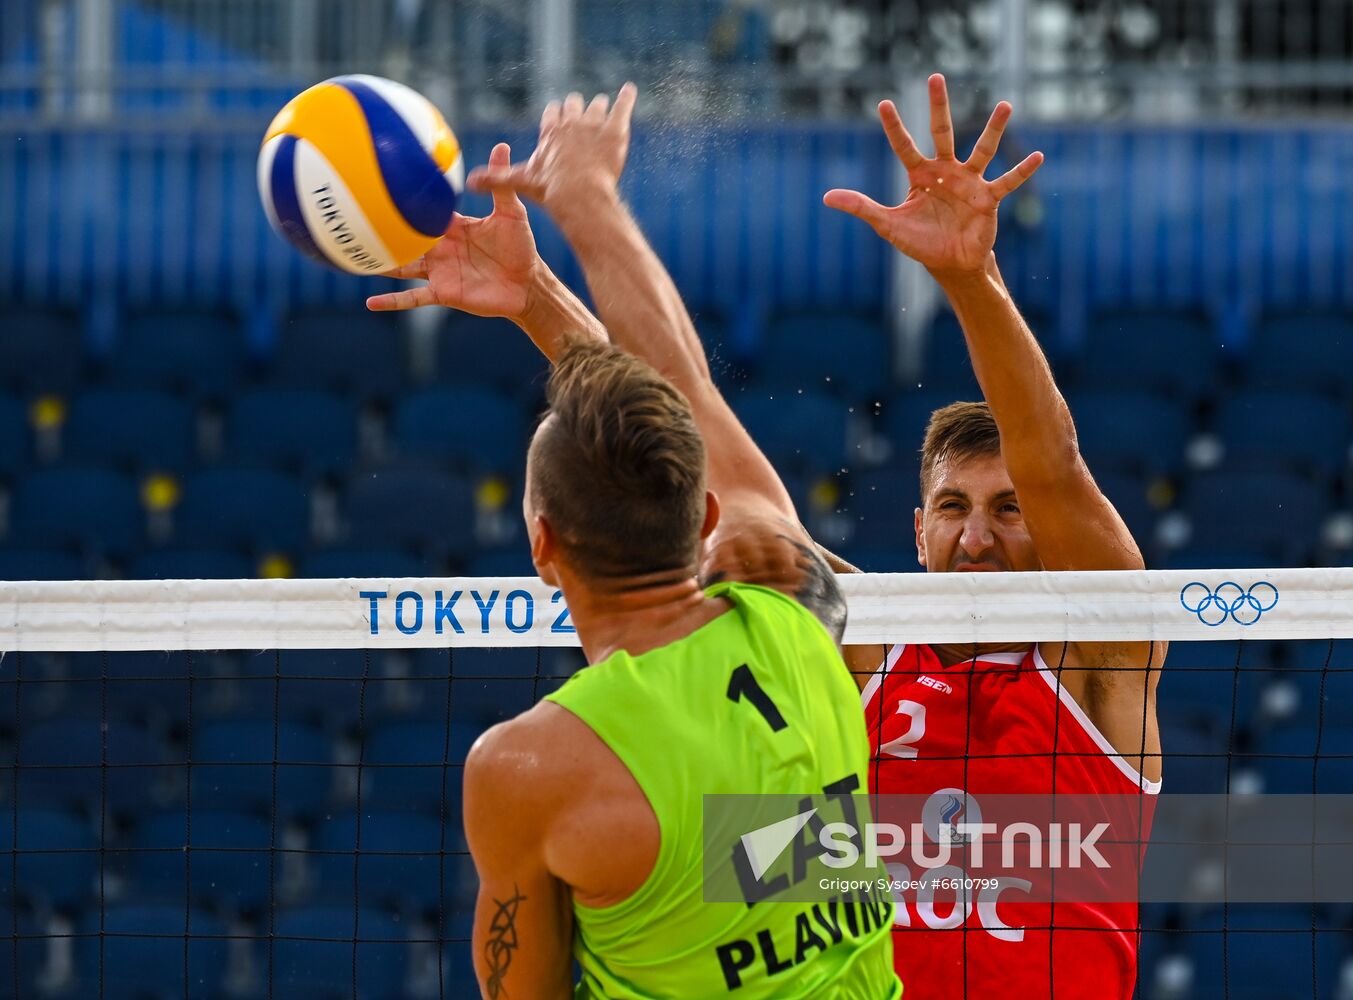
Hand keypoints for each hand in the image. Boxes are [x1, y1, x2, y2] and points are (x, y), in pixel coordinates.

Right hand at [365, 142, 541, 320]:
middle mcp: (441, 248)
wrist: (528, 284)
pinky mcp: (443, 293)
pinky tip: (371, 303)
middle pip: (405, 238)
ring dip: (380, 264)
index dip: (405, 201)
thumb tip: (501, 147)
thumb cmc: (521, 248)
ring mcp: (439, 272)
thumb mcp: (512, 213)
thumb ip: (500, 185)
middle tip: (352, 219)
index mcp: (453, 227)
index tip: (381, 185)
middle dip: (382, 231)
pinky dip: (392, 301)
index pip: (424, 212)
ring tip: (353, 258)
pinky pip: (413, 298)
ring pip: (402, 266)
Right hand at [467, 83, 636, 219]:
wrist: (579, 192)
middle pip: (573, 105)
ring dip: (599, 107)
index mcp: (550, 130)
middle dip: (576, 108)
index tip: (557, 115)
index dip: (555, 116)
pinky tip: (629, 90)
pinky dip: (626, 97)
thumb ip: (496, 179)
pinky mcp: (615, 129)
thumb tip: (468, 183)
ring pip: (597, 105)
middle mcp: (571, 121)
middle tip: (579, 112)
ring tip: (602, 108)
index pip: (552, 114)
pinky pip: (622, 105)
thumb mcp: (520, 181)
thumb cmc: (549, 188)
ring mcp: (594, 123)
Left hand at [823, 74, 1042, 277]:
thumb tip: (826, 197)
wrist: (950, 263)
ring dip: (993, 129)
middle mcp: (945, 171)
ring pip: (981, 149)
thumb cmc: (920, 241)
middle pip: (941, 132)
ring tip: (1005, 106)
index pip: (903, 145)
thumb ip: (861, 207)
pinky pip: (1007, 182)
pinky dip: (1022, 171)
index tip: (883, 103)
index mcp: (920, 174)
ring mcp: (969, 182)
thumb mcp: (887, 224)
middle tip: (935, 77)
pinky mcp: (988, 199)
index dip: (894, 126)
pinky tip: (1038, 157)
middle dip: (938, 106)